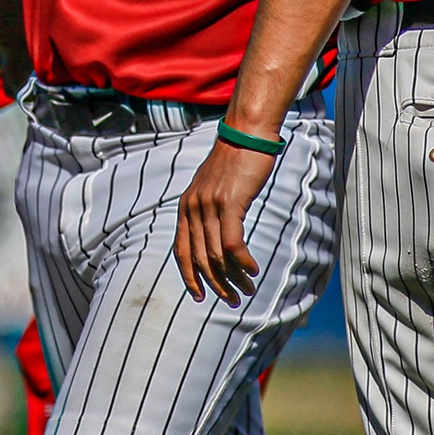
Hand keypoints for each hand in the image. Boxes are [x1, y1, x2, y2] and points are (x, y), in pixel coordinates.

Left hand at [174, 138, 276, 304]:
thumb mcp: (211, 187)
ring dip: (234, 277)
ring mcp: (209, 206)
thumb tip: (214, 237)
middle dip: (216, 285)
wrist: (246, 135)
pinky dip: (242, 261)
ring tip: (247, 289)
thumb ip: (207, 210)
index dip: (189, 277)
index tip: (199, 296)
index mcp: (185, 207)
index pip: (181, 252)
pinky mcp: (229, 204)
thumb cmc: (234, 161)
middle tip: (232, 299)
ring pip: (217, 255)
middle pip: (200, 259)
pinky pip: (232, 243)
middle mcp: (193, 209)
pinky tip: (253, 269)